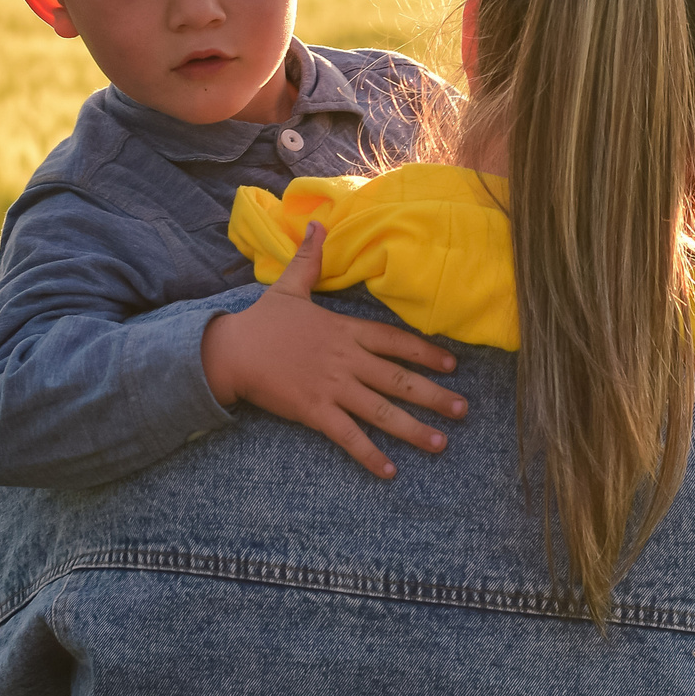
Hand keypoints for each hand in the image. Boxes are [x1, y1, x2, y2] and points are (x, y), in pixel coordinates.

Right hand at [200, 222, 468, 479]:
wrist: (230, 351)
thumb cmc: (261, 321)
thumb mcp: (289, 286)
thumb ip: (309, 260)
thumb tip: (318, 224)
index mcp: (345, 330)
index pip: (394, 341)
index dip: (425, 353)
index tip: (452, 365)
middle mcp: (346, 359)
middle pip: (398, 379)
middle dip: (434, 396)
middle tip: (463, 410)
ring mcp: (332, 387)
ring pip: (381, 410)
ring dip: (413, 429)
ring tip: (441, 444)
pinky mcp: (314, 411)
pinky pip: (348, 436)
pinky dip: (370, 454)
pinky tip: (390, 472)